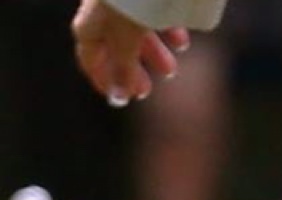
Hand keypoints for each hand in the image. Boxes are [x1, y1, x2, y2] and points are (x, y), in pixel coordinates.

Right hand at [71, 0, 190, 105]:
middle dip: (132, 70)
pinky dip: (166, 32)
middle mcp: (103, 13)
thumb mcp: (125, 39)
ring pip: (137, 32)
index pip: (90, 58)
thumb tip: (119, 96)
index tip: (118, 99)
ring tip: (171, 71)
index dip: (103, 79)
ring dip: (153, 54)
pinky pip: (154, 15)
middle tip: (146, 91)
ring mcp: (124, 3)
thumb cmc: (127, 3)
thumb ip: (124, 67)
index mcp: (90, 24)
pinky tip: (181, 43)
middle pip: (115, 47)